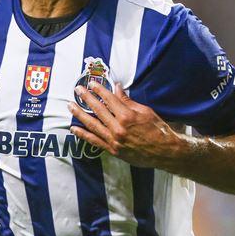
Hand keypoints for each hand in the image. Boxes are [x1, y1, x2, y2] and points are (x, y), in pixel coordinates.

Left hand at [68, 82, 183, 168]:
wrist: (164, 152)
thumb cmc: (157, 130)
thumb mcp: (145, 111)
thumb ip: (128, 101)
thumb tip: (117, 88)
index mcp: (127, 115)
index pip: (109, 99)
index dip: (99, 90)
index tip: (91, 83)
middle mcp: (118, 127)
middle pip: (98, 109)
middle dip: (86, 98)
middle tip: (77, 89)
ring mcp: (114, 140)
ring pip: (92, 124)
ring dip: (80, 114)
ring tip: (71, 106)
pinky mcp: (113, 150)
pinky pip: (94, 141)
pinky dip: (83, 134)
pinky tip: (74, 128)